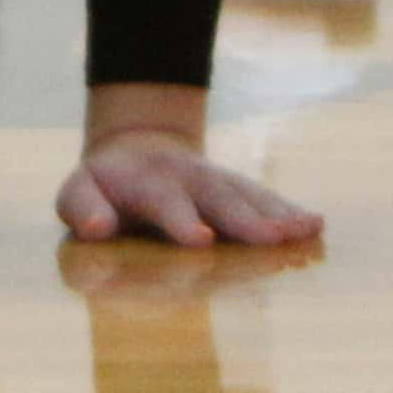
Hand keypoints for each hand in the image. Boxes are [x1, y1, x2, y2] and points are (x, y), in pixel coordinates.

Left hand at [55, 128, 324, 247]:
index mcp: (147, 180)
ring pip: (250, 198)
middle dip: (247, 220)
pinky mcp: (238, 190)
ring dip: (279, 215)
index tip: (201, 241)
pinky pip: (267, 201)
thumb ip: (82, 209)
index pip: (165, 201)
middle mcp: (190, 176)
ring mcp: (218, 181)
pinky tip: (315, 226)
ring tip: (309, 230)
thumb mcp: (77, 194)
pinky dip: (290, 213)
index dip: (181, 221)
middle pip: (221, 199)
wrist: (139, 150)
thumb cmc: (103, 188)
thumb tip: (97, 229)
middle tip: (275, 239)